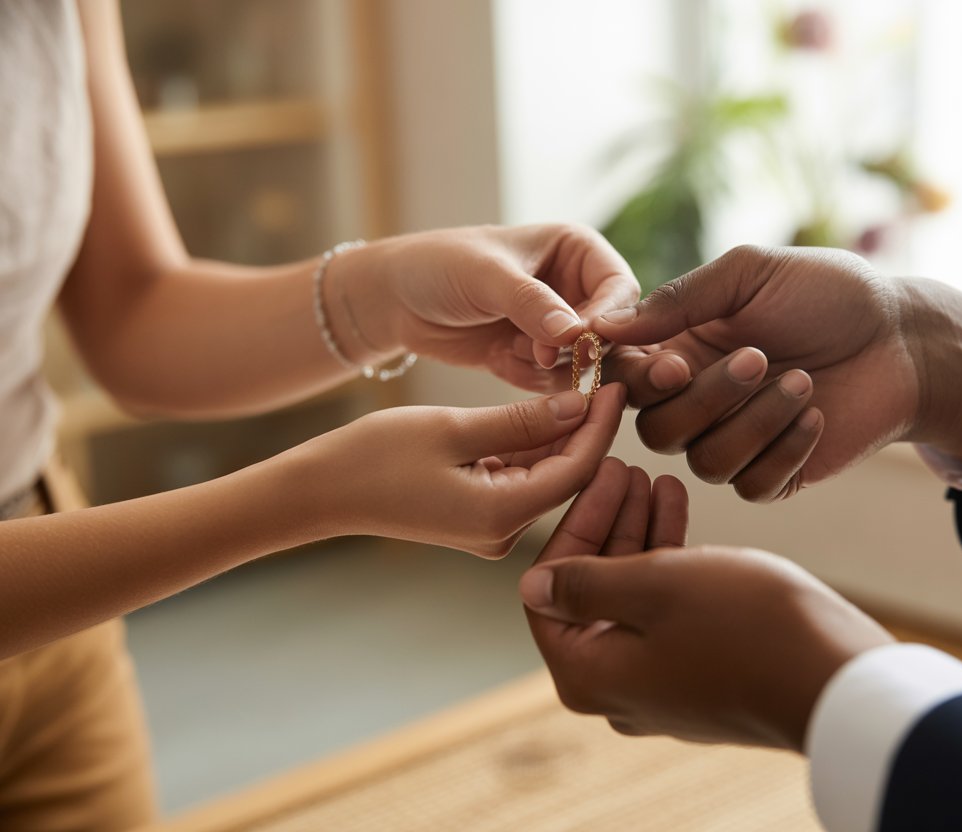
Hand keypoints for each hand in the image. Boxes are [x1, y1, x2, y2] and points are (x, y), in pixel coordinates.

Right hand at [298, 383, 625, 557]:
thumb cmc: (375, 456)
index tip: (615, 381)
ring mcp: (491, 529)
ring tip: (583, 384)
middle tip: (605, 375)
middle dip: (586, 426)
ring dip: (561, 433)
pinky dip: (533, 446)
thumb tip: (581, 404)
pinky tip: (545, 410)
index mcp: (501, 515)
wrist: (321, 491)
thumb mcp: (453, 428)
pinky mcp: (479, 518)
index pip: (576, 470)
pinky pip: (521, 478)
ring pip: (545, 474)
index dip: (601, 426)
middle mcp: (504, 533)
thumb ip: (521, 420)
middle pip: (566, 474)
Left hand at [340, 224, 638, 391]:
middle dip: (580, 351)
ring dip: (552, 367)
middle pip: (612, 333)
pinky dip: (532, 380)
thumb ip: (532, 303)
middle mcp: (577, 289)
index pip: (620, 288)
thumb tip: (576, 335)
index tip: (584, 340)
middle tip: (541, 355)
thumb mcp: (486, 276)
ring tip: (512, 349)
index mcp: (578, 251)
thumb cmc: (439, 266)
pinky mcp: (538, 360)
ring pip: (587, 364)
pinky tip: (501, 360)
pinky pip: (556, 384)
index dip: (610, 317)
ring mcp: (559, 328)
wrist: (396, 300)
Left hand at [520, 465, 892, 750]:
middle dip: (609, 523)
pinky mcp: (700, 678)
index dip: (572, 523)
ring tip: (659, 477)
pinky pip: (668, 613)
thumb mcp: (654, 586)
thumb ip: (587, 583)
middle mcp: (616, 690)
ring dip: (642, 534)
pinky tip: (683, 510)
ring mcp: (660, 688)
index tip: (601, 473)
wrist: (835, 680)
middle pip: (590, 592)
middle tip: (628, 466)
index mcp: (588, 674)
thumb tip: (530, 587)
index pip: (548, 592)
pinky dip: (672, 563)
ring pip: (632, 597)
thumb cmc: (743, 627)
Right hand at [592, 246, 961, 500]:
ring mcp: (738, 441)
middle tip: (761, 357)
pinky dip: (785, 450)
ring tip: (803, 382)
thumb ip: (680, 299)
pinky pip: (752, 486)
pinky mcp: (777, 475)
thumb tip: (604, 325)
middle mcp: (701, 401)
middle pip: (659, 431)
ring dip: (756, 422)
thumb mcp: (752, 274)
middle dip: (709, 399)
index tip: (676, 364)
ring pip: (705, 462)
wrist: (904, 337)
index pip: (628, 382)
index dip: (641, 383)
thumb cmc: (829, 294)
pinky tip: (817, 416)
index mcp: (682, 349)